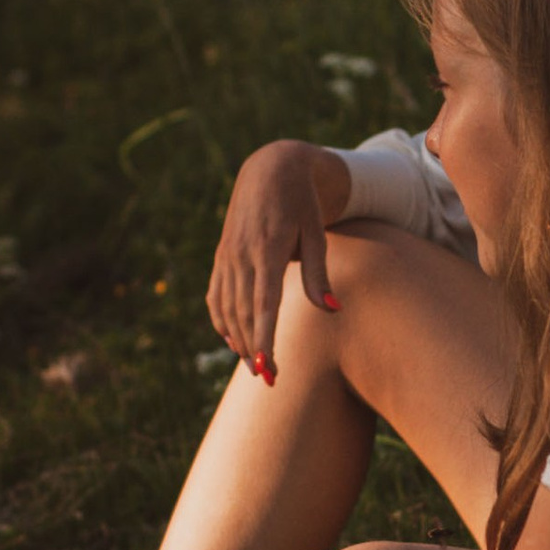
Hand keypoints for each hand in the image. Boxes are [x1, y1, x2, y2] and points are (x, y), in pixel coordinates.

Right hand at [206, 140, 352, 380]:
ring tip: (255, 368)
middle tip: (270, 381)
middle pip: (244, 314)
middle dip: (255, 350)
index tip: (266, 369)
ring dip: (239, 341)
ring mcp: (226, 256)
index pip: (263, 305)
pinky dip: (222, 321)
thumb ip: (318, 274)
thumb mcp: (317, 232)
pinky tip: (233, 341)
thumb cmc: (303, 202)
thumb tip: (333, 310)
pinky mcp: (220, 256)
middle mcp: (241, 255)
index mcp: (267, 249)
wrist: (271, 168)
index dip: (264, 339)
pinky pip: (216, 296)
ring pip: (227, 309)